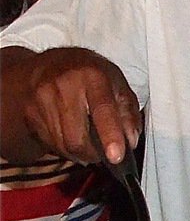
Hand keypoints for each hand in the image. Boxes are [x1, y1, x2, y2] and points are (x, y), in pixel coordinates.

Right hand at [9, 47, 139, 163]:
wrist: (49, 64)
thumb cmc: (90, 75)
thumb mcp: (117, 83)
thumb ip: (128, 113)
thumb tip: (130, 140)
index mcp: (92, 76)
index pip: (103, 110)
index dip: (111, 135)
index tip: (117, 157)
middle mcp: (64, 86)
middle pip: (76, 138)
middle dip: (94, 154)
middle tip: (104, 154)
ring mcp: (42, 99)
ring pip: (62, 145)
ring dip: (79, 153)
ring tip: (88, 142)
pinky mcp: (29, 112)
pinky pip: (49, 143)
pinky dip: (64, 147)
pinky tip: (70, 134)